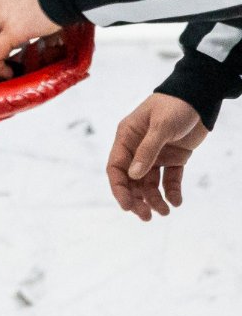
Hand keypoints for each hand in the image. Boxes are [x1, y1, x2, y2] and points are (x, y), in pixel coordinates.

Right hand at [106, 93, 207, 220]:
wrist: (198, 98)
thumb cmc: (174, 106)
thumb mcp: (160, 127)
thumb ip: (147, 151)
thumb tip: (133, 176)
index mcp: (127, 138)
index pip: (116, 168)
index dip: (119, 188)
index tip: (127, 207)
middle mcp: (138, 148)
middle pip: (131, 180)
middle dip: (137, 199)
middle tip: (147, 216)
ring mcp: (156, 154)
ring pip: (149, 183)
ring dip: (155, 199)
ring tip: (165, 212)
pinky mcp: (174, 157)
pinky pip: (170, 179)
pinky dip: (172, 191)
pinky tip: (176, 202)